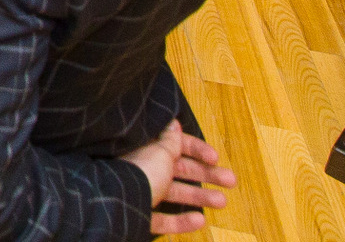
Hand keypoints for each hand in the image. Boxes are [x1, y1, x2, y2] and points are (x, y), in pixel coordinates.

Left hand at [125, 117, 233, 235]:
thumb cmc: (138, 173)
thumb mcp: (159, 153)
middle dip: (206, 174)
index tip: (215, 158)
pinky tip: (200, 220)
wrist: (112, 204)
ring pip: (174, 193)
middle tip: (231, 180)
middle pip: (178, 169)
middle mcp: (142, 168)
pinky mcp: (139, 215)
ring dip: (199, 196)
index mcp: (145, 149)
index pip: (174, 144)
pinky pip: (162, 219)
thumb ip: (169, 141)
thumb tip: (173, 123)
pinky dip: (181, 221)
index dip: (196, 149)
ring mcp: (140, 192)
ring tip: (223, 201)